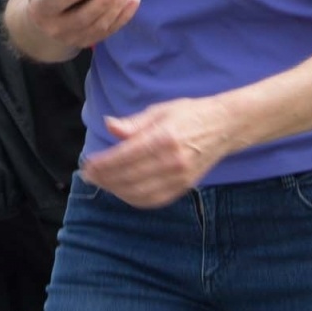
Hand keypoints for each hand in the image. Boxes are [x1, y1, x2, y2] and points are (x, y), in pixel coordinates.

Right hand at [17, 0, 137, 50]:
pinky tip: (134, 2)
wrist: (44, 23)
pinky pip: (109, 31)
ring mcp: (74, 37)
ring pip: (97, 25)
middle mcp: (56, 28)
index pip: (53, 5)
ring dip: (115, 8)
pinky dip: (123, 17)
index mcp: (41, 11)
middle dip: (102, 2)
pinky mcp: (89, 40)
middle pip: (81, 18)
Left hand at [81, 98, 235, 208]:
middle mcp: (172, 161)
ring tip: (102, 183)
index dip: (103, 164)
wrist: (224, 127)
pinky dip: (134, 199)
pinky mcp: (185, 187)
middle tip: (88, 175)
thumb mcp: (159, 110)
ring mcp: (180, 177)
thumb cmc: (189, 114)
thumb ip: (133, 123)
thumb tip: (109, 125)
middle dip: (105, 179)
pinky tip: (122, 191)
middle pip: (129, 177)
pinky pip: (155, 200)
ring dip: (116, 191)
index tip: (87, 165)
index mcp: (164, 138)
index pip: (125, 157)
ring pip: (140, 193)